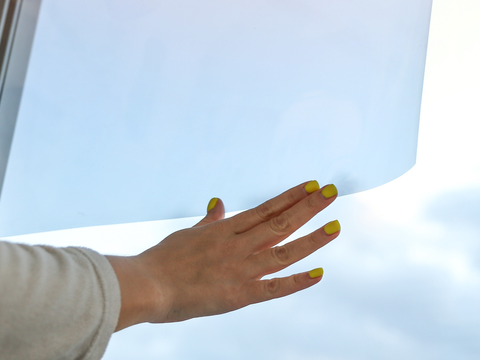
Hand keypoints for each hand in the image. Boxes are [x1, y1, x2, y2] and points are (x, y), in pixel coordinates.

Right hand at [106, 181, 339, 329]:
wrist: (144, 286)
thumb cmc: (161, 261)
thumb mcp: (187, 234)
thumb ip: (209, 222)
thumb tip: (219, 204)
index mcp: (225, 230)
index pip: (267, 209)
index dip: (292, 196)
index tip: (313, 185)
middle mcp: (237, 245)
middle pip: (281, 223)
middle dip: (309, 207)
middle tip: (333, 192)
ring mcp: (240, 269)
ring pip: (283, 251)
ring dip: (311, 239)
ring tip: (335, 225)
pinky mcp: (238, 295)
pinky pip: (273, 288)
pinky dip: (297, 282)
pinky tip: (318, 274)